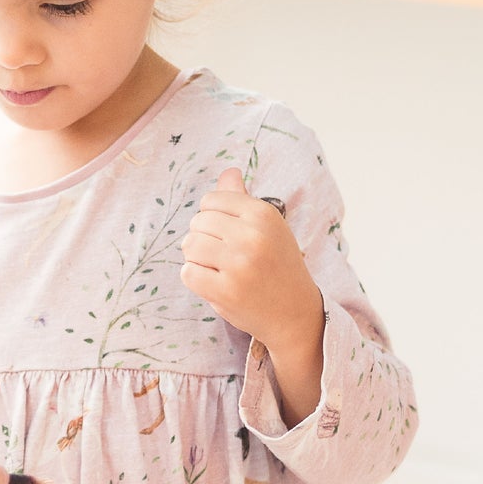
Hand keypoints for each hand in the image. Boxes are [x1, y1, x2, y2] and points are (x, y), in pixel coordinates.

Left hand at [180, 168, 322, 356]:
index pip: (211, 200)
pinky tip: (216, 282)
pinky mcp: (225, 291)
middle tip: (224, 254)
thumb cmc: (277, 264)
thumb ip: (242, 199)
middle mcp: (252, 236)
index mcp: (263, 214)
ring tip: (219, 267)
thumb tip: (228, 171)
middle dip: (202, 237)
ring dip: (197, 258)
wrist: (295, 312)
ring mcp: (238, 264)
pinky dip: (196, 278)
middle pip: (196, 222)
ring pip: (189, 246)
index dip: (212, 217)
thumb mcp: (267, 227)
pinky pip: (187, 273)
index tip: (229, 233)